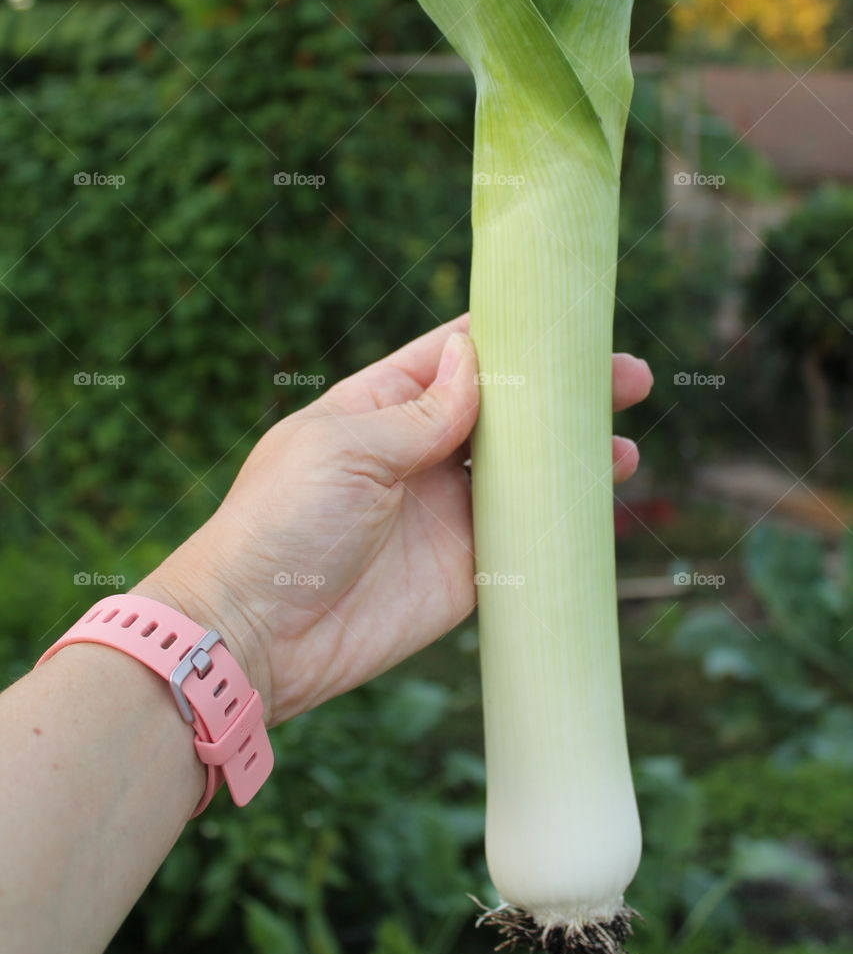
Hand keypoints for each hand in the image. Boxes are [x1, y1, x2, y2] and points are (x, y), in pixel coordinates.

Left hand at [138, 317, 652, 727]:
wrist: (258, 633)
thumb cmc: (282, 523)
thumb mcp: (346, 446)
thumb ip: (420, 412)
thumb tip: (471, 358)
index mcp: (380, 406)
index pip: (455, 356)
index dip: (512, 336)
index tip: (568, 320)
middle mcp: (418, 453)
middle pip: (506, 412)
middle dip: (562, 394)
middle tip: (628, 378)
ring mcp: (444, 512)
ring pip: (525, 473)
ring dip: (573, 457)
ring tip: (625, 446)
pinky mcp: (463, 571)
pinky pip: (524, 538)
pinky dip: (564, 522)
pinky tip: (603, 505)